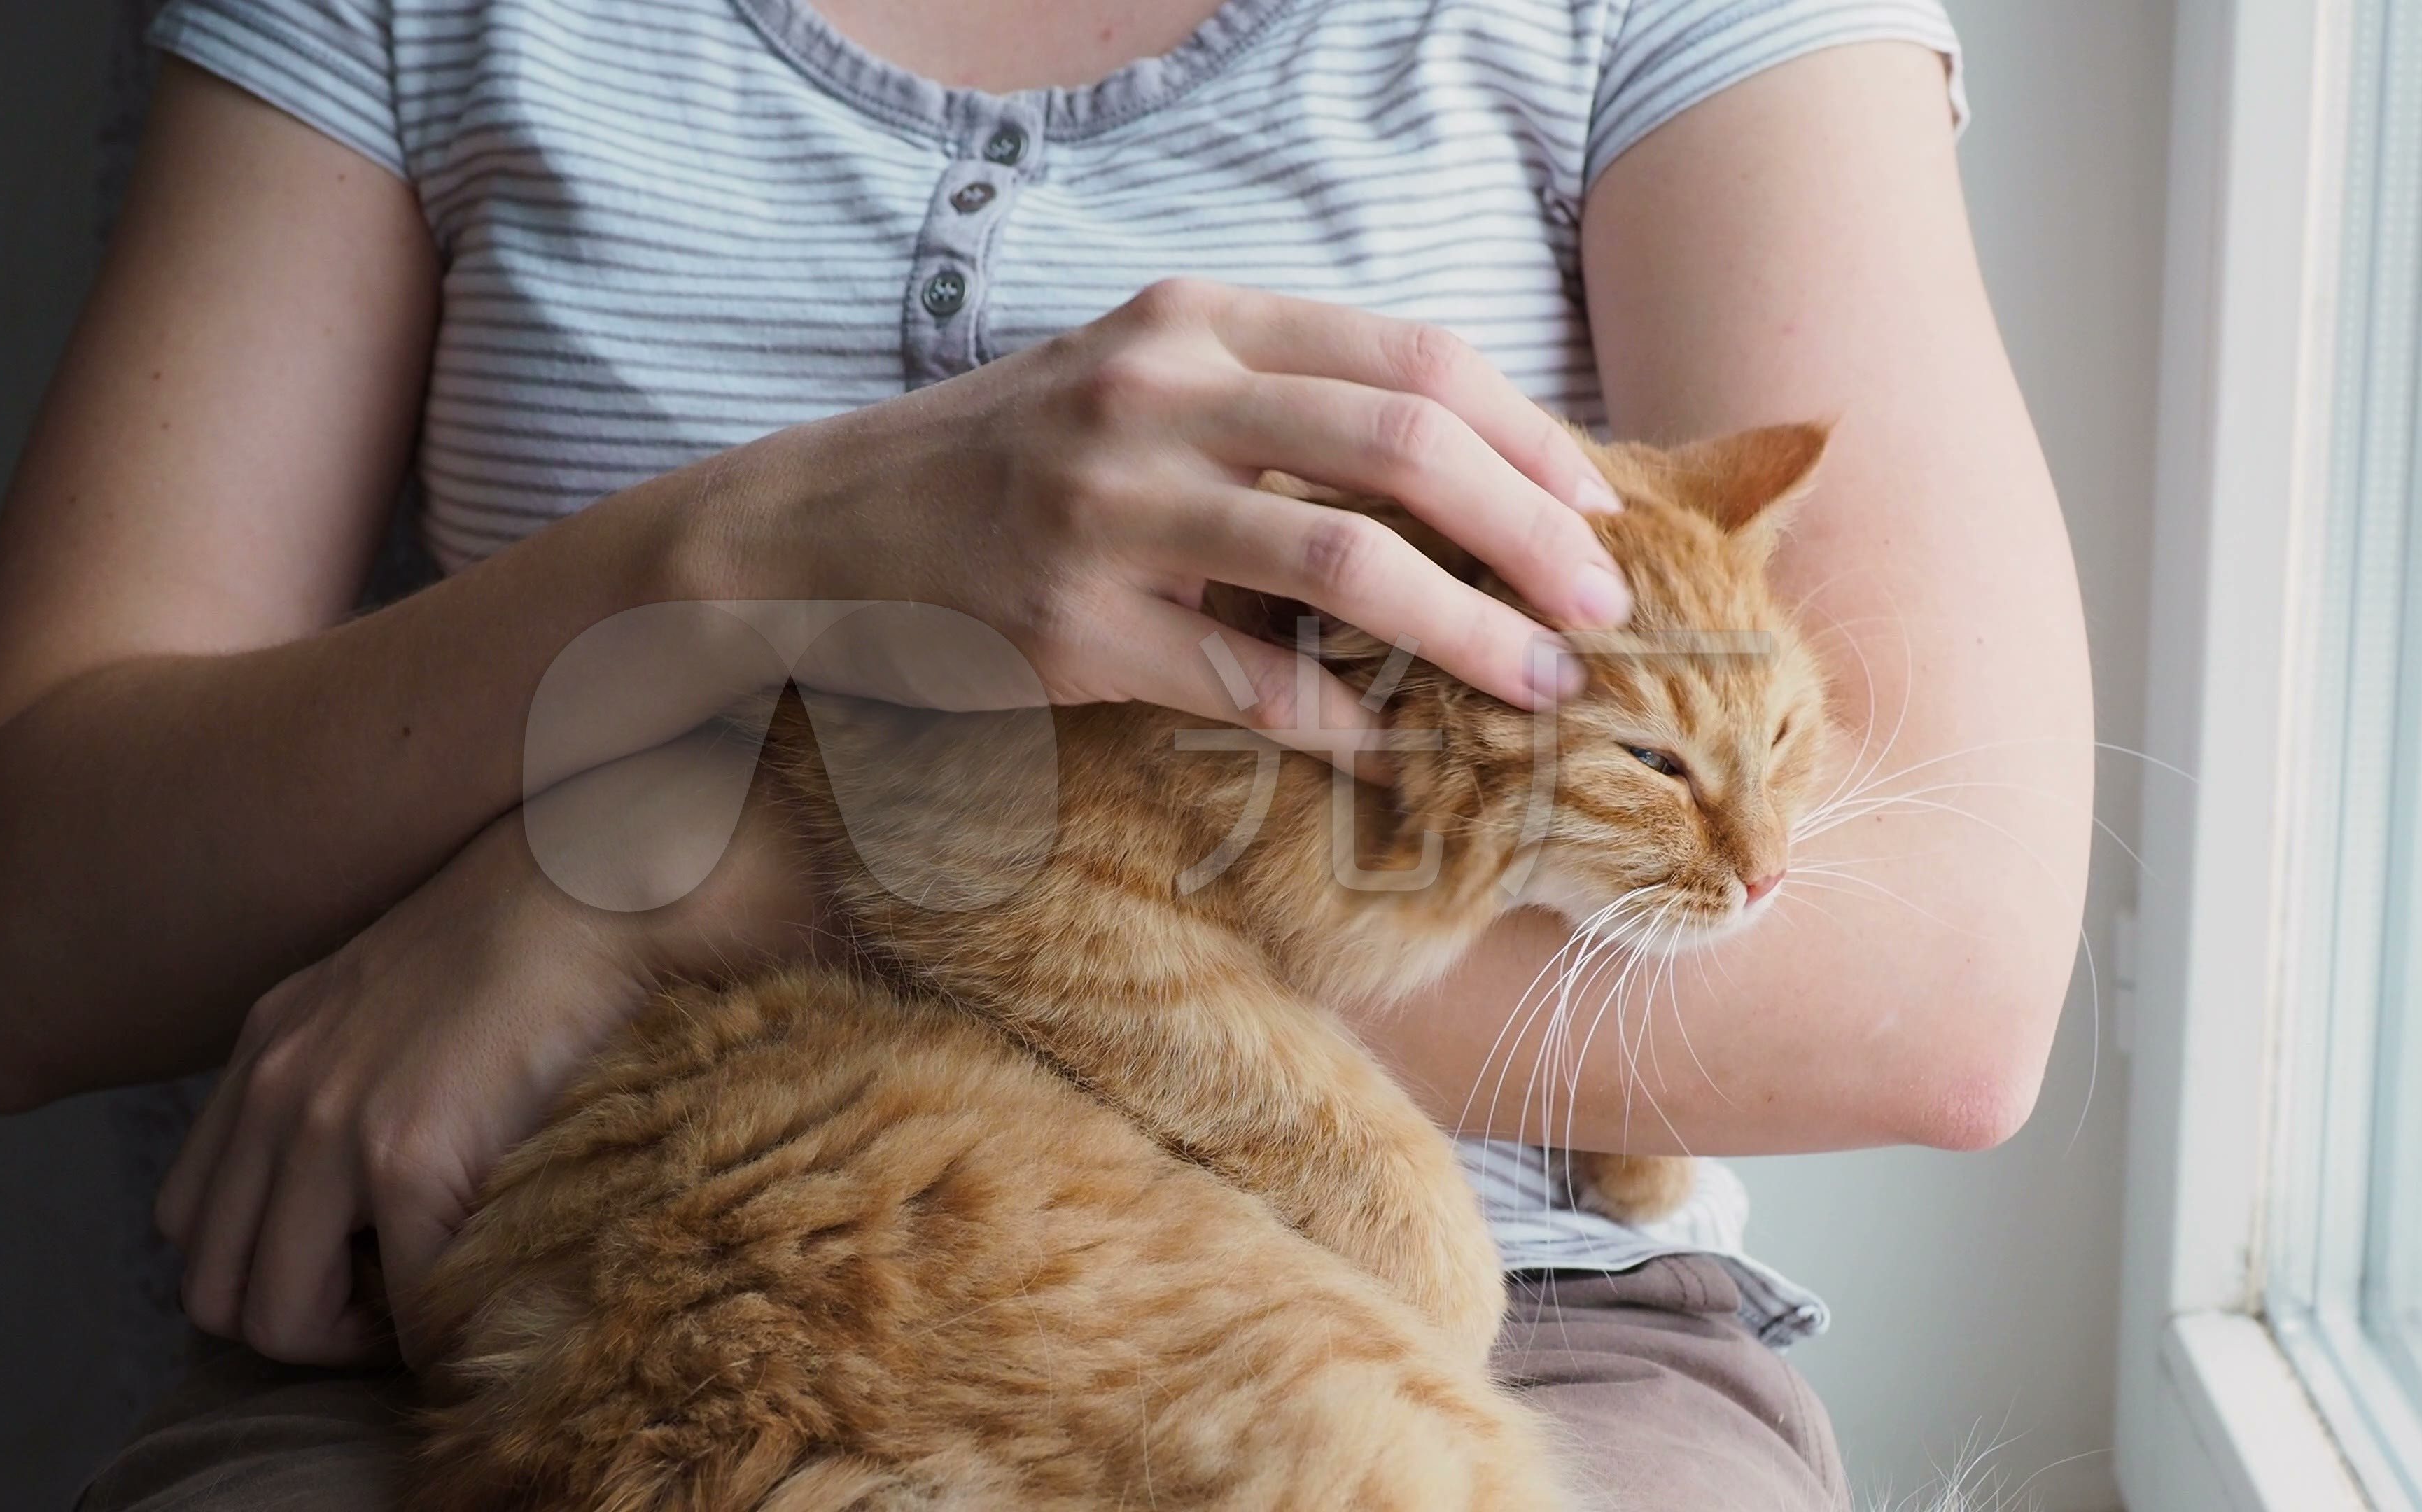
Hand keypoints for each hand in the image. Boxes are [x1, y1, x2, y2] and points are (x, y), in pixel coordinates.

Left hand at [155, 753, 824, 1366]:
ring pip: (271, 1319)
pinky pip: (397, 1298)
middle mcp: (273, 1088)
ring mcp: (327, 1122)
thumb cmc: (537, 939)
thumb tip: (373, 1195)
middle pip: (211, 1290)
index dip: (268, 1270)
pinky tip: (494, 1286)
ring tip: (434, 1309)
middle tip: (396, 1311)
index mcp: (268, 1051)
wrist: (599, 883)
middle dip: (302, 1328)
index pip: (190, 1221)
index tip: (365, 1268)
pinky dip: (441, 1323)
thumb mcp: (401, 1001)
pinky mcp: (406, 1152)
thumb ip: (359, 1079)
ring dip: (354, 1343)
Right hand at [703, 279, 1630, 763]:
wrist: (820, 533)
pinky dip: (1344, 723)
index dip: (1528, 439)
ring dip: (1469, 638)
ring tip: (1541, 690)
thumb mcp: (1138, 383)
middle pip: (1404, 446)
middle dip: (1531, 535)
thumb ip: (1277, 400)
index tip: (1595, 514)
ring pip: (1344, 567)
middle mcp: (1154, 395)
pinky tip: (1396, 747)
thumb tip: (1461, 470)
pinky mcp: (1069, 631)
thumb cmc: (1008, 463)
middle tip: (1602, 609)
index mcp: (1192, 319)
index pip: (1410, 358)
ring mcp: (1107, 513)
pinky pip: (1250, 686)